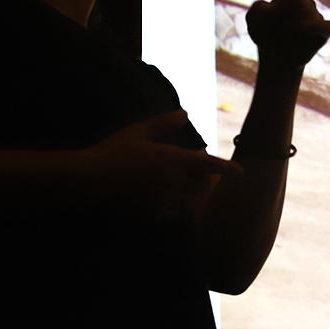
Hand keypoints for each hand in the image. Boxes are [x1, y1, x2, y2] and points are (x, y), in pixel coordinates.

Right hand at [85, 111, 239, 215]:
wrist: (89, 179)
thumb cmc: (113, 150)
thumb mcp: (138, 131)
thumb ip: (164, 123)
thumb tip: (185, 113)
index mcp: (173, 159)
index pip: (209, 164)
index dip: (226, 168)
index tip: (240, 172)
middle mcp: (174, 181)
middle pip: (202, 185)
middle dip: (204, 180)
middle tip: (202, 176)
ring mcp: (164, 200)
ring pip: (190, 200)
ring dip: (191, 194)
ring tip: (181, 188)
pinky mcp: (153, 215)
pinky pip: (172, 213)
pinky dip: (174, 208)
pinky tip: (165, 203)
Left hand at [244, 0, 329, 73]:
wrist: (278, 62)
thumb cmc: (265, 36)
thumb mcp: (257, 17)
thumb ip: (264, 7)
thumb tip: (289, 11)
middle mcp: (308, 2)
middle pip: (299, 2)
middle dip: (283, 17)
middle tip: (273, 32)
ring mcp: (317, 16)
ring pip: (308, 17)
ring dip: (291, 31)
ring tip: (283, 40)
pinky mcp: (323, 31)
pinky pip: (321, 28)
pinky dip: (310, 35)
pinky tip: (299, 44)